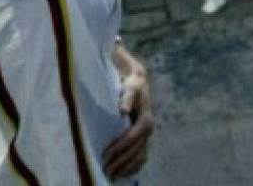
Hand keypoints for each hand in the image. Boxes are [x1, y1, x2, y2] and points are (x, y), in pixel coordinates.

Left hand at [102, 59, 153, 178]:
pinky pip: (140, 157)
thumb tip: (123, 109)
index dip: (120, 148)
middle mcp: (147, 129)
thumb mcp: (130, 84)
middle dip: (120, 162)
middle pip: (135, 151)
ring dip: (126, 167)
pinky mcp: (142, 138)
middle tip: (105, 169)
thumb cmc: (131, 82)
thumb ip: (127, 96)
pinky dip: (132, 167)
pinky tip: (122, 173)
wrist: (137, 79)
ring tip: (111, 174)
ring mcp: (145, 135)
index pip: (132, 138)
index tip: (106, 155)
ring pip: (139, 157)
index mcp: (146, 119)